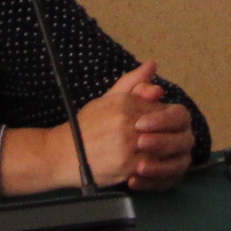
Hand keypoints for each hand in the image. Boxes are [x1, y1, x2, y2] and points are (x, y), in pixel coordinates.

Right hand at [74, 62, 196, 191]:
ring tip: (154, 152)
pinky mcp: (127, 166)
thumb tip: (153, 64)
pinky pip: (153, 166)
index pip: (162, 108)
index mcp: (125, 102)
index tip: (156, 126)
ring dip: (162, 151)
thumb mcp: (108, 98)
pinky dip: (155, 166)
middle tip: (161, 141)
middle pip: (164, 128)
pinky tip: (149, 164)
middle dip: (166, 135)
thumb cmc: (86, 125)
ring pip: (161, 147)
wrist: (64, 153)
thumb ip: (133, 82)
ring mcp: (128, 145)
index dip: (163, 119)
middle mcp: (127, 122)